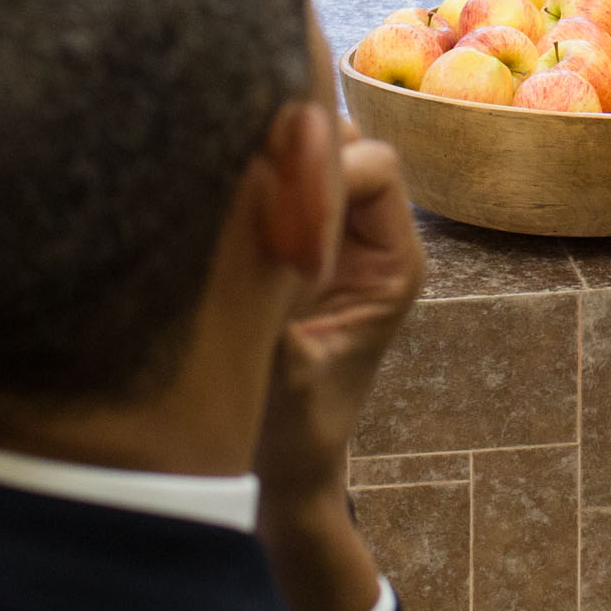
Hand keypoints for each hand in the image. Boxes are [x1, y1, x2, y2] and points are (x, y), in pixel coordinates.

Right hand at [257, 136, 427, 506]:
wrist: (286, 466)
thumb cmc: (295, 428)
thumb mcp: (286, 367)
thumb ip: (277, 291)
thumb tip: (261, 216)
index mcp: (395, 261)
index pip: (375, 168)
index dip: (325, 172)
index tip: (274, 212)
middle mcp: (371, 237)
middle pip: (345, 144)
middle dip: (296, 150)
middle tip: (241, 187)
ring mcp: (331, 234)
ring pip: (309, 152)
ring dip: (269, 161)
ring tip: (227, 200)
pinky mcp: (292, 239)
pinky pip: (277, 180)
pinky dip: (248, 180)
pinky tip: (215, 209)